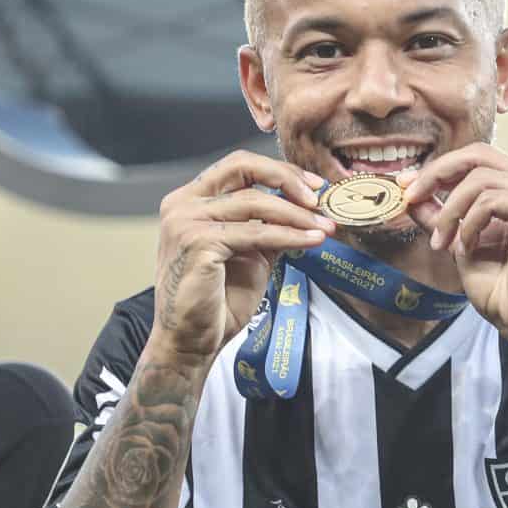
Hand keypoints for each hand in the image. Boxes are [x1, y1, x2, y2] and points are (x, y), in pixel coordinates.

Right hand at [151, 153, 331, 366]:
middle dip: (287, 178)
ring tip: (325, 227)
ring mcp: (186, 221)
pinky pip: (256, 232)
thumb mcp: (249, 252)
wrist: (192, 341)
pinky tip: (311, 240)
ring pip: (255, 201)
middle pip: (242, 167)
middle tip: (319, 197)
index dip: (279, 171)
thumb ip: (268, 224)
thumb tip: (307, 207)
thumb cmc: (217, 301)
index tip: (313, 186)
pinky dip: (289, 235)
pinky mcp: (198, 243)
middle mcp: (182, 204)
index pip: (238, 166)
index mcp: (190, 200)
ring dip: (297, 214)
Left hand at [405, 146, 507, 338]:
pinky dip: (468, 223)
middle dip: (437, 173)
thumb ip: (441, 216)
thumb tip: (411, 194)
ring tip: (443, 243)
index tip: (408, 189)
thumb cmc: (504, 293)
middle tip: (411, 197)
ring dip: (450, 211)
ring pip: (479, 178)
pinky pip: (489, 200)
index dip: (440, 169)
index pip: (479, 159)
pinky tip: (467, 248)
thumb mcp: (461, 245)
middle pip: (479, 154)